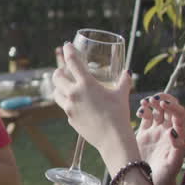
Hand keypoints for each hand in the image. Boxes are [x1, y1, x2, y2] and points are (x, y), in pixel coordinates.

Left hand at [50, 44, 137, 171]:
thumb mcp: (121, 94)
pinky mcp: (69, 119)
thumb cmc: (118, 114)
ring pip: (56, 93)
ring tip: (63, 86)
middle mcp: (74, 94)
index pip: (72, 62)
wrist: (112, 139)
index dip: (68, 51)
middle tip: (62, 70)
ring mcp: (69, 107)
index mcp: (86, 84)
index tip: (66, 45)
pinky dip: (67, 102)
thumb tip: (127, 72)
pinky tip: (74, 104)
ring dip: (58, 88)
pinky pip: (64, 107)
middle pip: (57, 77)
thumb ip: (124, 81)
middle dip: (58, 72)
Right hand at [135, 93, 184, 184]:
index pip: (179, 114)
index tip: (163, 105)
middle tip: (153, 99)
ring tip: (145, 102)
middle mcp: (167, 130)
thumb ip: (176, 147)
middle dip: (163, 100)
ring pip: (156, 110)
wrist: (151, 184)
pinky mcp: (143, 134)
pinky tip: (139, 111)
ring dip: (152, 103)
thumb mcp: (173, 163)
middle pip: (169, 108)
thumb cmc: (165, 176)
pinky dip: (142, 110)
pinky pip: (144, 117)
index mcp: (177, 135)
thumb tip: (173, 131)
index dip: (173, 106)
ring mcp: (155, 131)